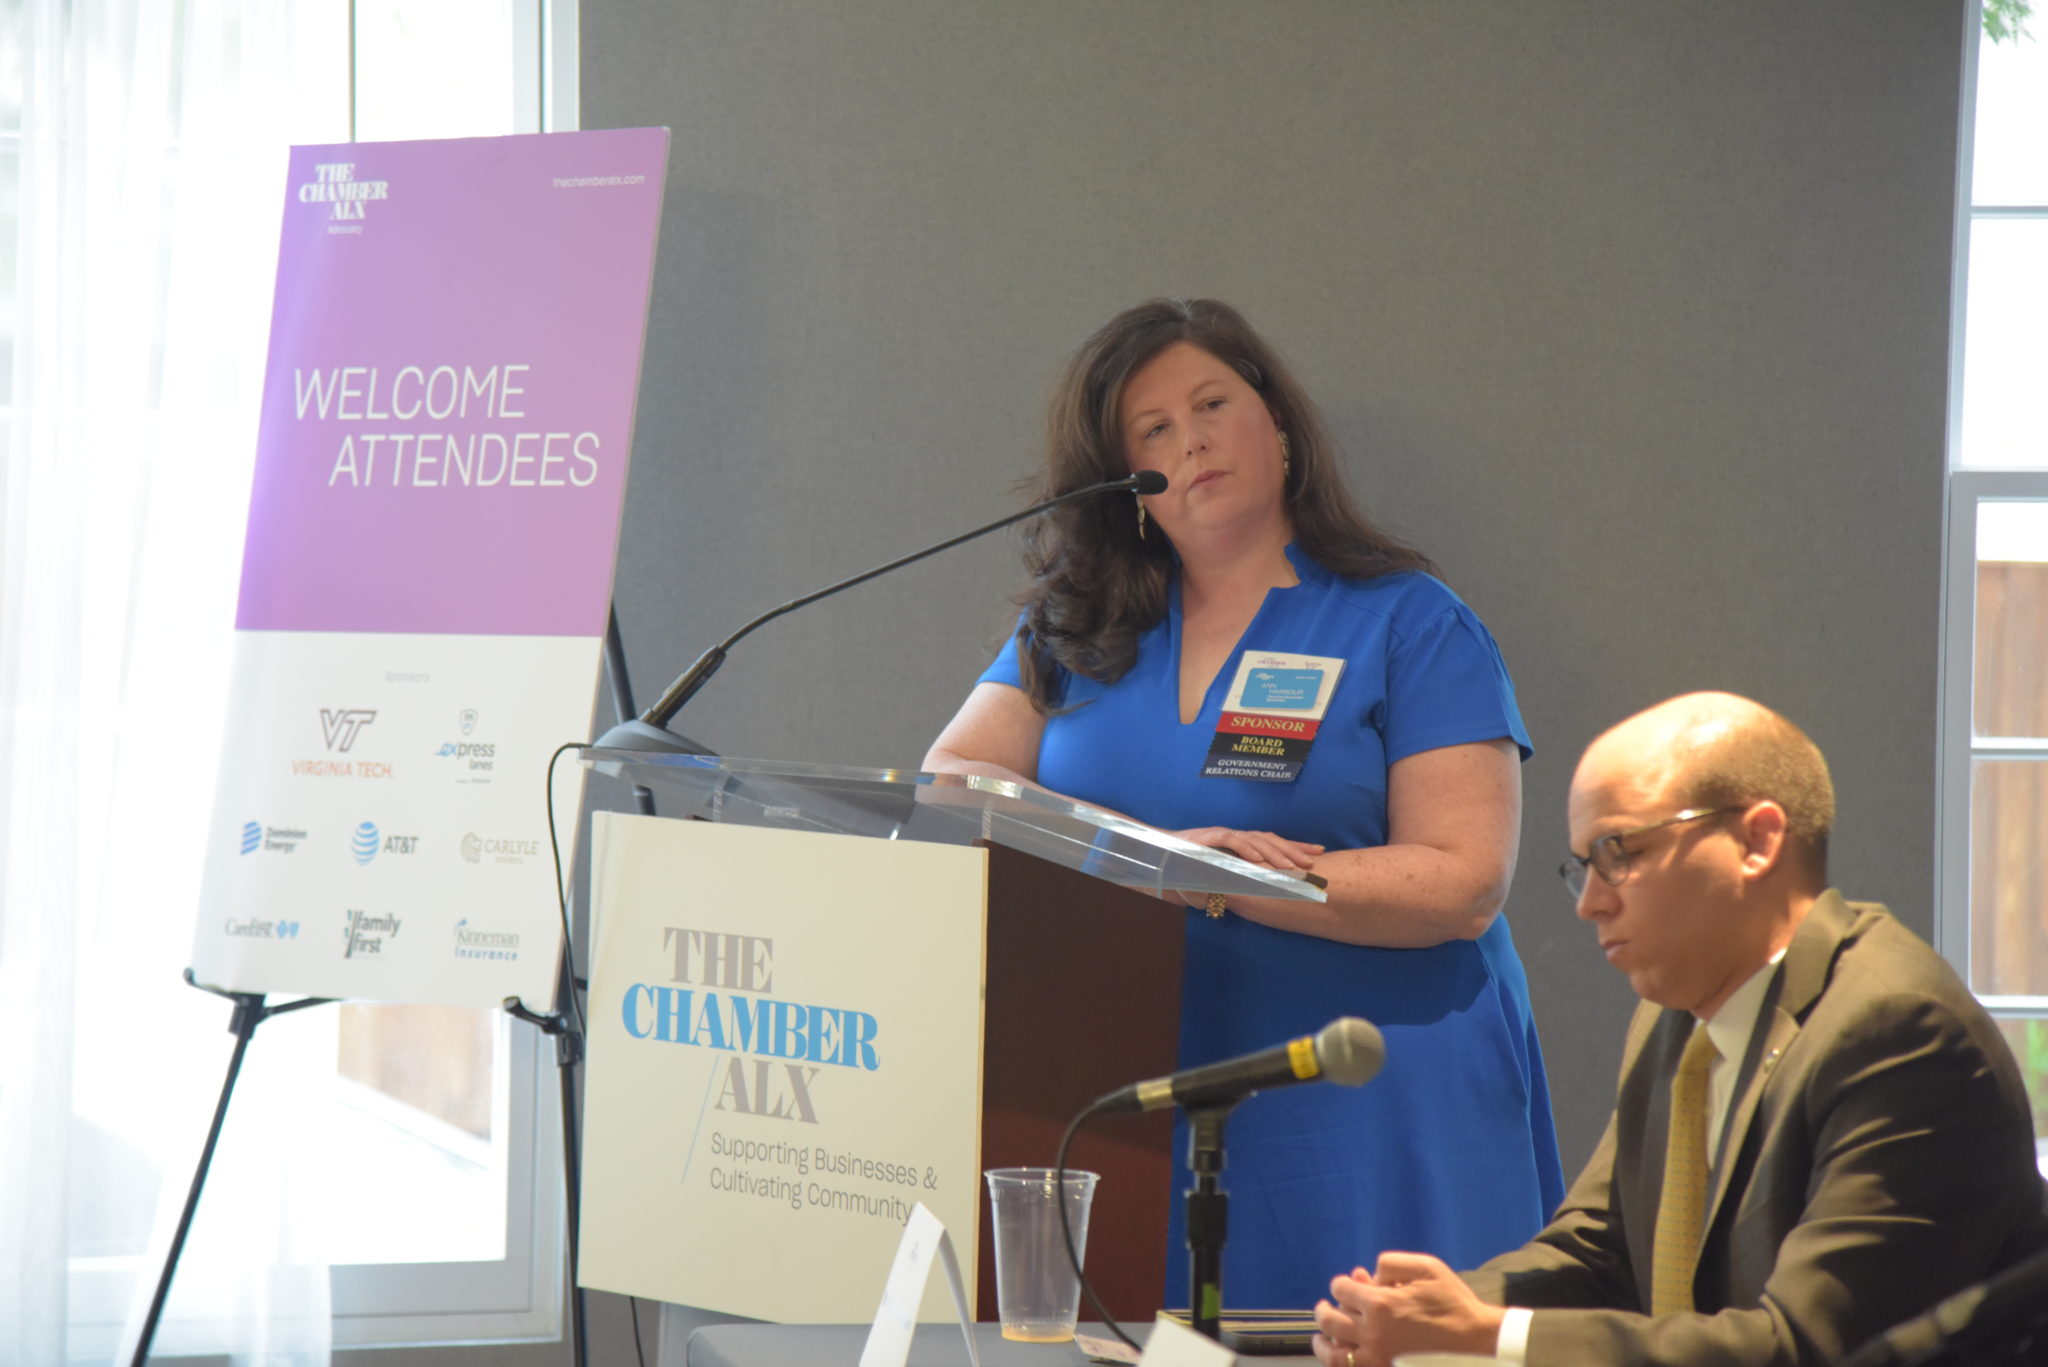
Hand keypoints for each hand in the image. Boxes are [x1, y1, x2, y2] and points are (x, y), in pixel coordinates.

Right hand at [1170, 826, 1323, 870]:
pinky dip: (1245, 848)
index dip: (1294, 847)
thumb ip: (1237, 883)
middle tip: (1311, 862)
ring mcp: (1219, 835)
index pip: (1271, 844)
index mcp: (1239, 845)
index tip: (1317, 855)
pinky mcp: (1205, 837)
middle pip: (1268, 839)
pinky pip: (1230, 841)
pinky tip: (1259, 859)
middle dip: (1291, 850)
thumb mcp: (1218, 878)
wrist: (1156, 857)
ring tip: (1291, 866)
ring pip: (1253, 839)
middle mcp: (1233, 837)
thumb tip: (1258, 896)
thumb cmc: (1186, 870)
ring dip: (1273, 852)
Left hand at [1313, 1253, 1503, 1366]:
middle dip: (1324, 1310)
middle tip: (1324, 1306)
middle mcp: (1373, 1333)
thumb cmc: (1452, 1302)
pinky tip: (1339, 1354)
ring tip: (1321, 1336)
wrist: (1476, 1341)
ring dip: (1323, 1341)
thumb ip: (1391, 1263)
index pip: (1342, 1289)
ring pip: (1334, 1353)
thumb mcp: (1426, 1267)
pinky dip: (1340, 1362)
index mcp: (1381, 1304)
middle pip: (1331, 1320)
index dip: (1341, 1283)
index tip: (1347, 1283)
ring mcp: (1377, 1358)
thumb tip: (1368, 1276)